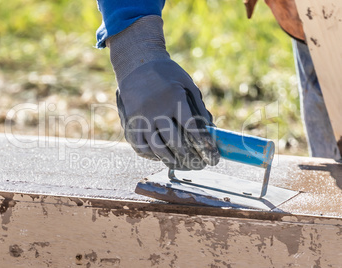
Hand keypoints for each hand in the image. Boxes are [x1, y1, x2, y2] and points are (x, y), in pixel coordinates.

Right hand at [107, 16, 219, 169]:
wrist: (136, 63)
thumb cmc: (166, 73)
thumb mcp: (186, 83)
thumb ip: (198, 105)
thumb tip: (209, 127)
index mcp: (174, 99)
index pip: (192, 129)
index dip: (204, 145)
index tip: (212, 157)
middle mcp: (157, 110)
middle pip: (175, 142)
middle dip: (189, 157)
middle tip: (198, 165)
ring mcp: (141, 117)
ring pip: (156, 147)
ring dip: (170, 159)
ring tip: (179, 163)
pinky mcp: (130, 121)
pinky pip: (139, 145)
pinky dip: (150, 154)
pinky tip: (159, 157)